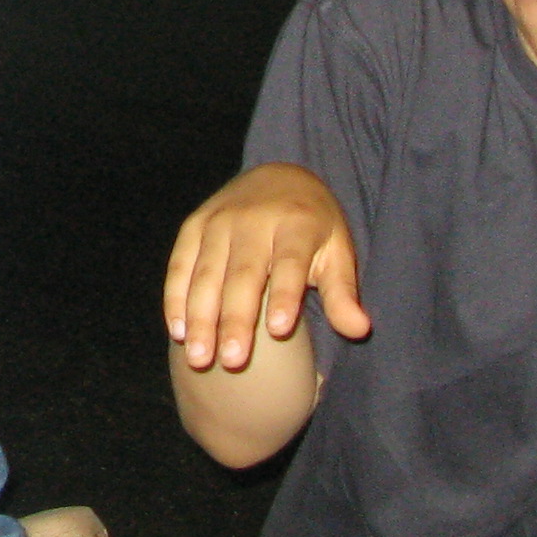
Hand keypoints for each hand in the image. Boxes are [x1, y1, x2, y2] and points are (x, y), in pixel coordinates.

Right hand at [166, 163, 374, 371]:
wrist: (277, 175)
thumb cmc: (312, 227)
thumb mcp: (337, 252)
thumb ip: (343, 293)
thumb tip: (361, 330)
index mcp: (297, 223)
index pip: (290, 263)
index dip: (283, 295)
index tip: (277, 330)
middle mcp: (254, 220)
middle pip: (243, 274)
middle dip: (235, 319)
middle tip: (232, 361)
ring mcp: (219, 221)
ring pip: (207, 274)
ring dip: (200, 317)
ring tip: (199, 358)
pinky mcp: (194, 225)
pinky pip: (180, 265)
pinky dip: (176, 298)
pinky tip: (178, 331)